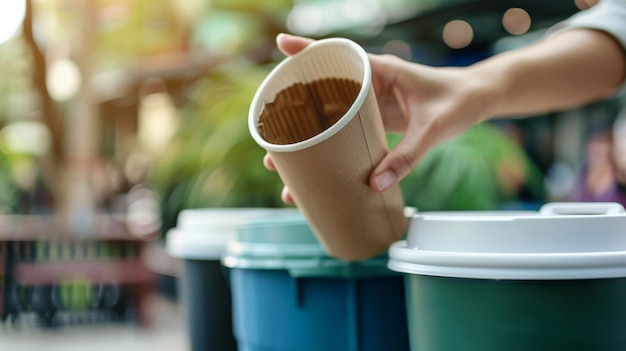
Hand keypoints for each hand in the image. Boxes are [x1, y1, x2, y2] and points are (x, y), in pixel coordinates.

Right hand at [263, 34, 491, 201]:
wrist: (477, 102)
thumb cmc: (459, 102)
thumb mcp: (433, 128)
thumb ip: (406, 156)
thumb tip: (374, 184)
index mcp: (382, 71)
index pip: (340, 56)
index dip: (309, 50)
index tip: (282, 45)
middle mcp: (370, 85)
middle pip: (324, 93)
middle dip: (294, 113)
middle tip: (270, 142)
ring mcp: (370, 105)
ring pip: (330, 117)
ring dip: (308, 139)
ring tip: (284, 167)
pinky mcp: (375, 122)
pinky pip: (347, 132)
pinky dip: (330, 149)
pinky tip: (319, 171)